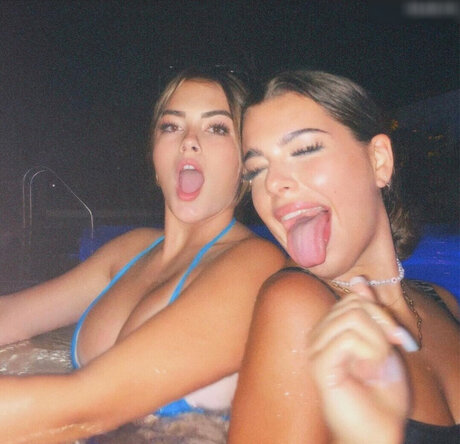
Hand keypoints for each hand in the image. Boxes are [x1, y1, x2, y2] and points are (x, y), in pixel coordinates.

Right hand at [307, 278, 414, 443]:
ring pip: (352, 317)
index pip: (353, 299)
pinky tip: (368, 371)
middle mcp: (318, 334)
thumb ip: (370, 311)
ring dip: (377, 343)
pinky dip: (370, 352)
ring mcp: (315, 348)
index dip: (381, 314)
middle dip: (381, 327)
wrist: (379, 428)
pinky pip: (348, 338)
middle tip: (387, 354)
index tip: (398, 339)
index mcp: (330, 329)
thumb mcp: (382, 341)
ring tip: (375, 366)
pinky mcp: (319, 363)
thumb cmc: (381, 390)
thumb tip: (358, 278)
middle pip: (353, 304)